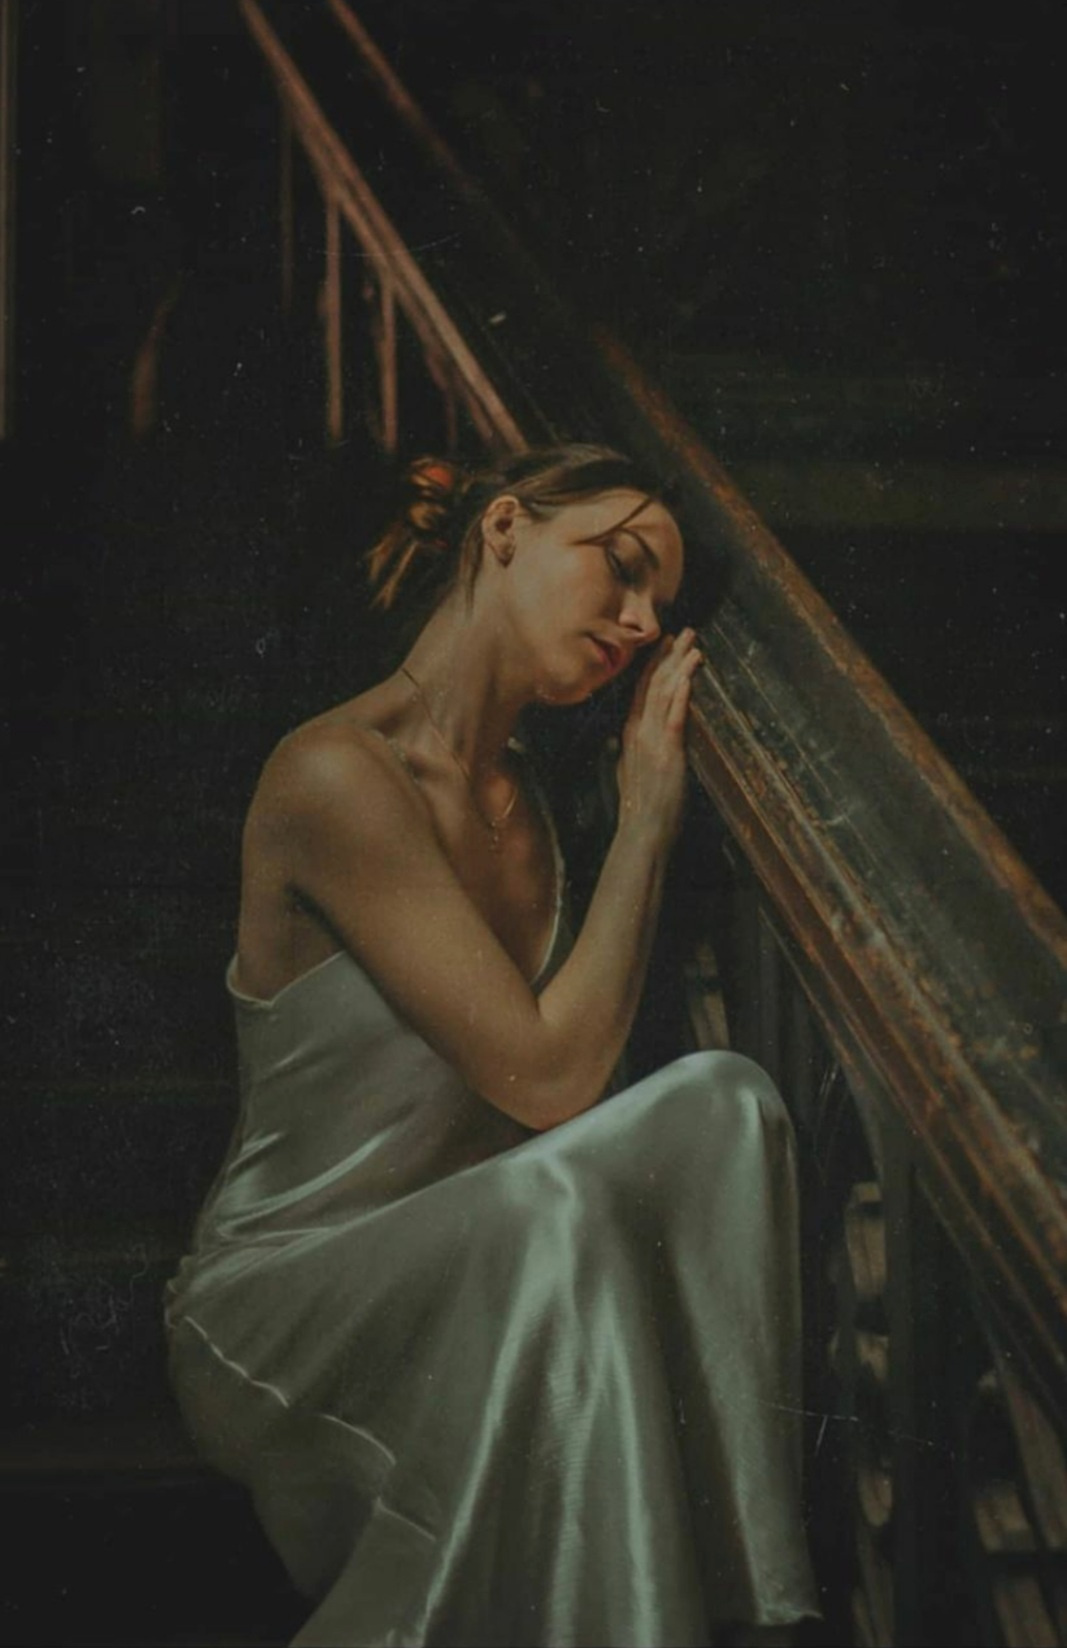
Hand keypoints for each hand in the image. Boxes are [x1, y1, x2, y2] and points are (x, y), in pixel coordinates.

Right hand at [616, 628, 701, 845]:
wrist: (642, 831)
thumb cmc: (640, 807)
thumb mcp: (629, 772)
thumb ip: (628, 750)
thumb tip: (623, 737)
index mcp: (630, 733)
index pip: (642, 690)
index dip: (654, 664)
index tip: (665, 643)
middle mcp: (638, 731)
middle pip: (653, 684)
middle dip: (669, 656)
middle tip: (685, 632)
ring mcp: (651, 740)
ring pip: (664, 694)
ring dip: (680, 667)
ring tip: (694, 645)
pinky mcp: (667, 753)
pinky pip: (673, 717)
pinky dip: (681, 694)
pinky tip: (689, 676)